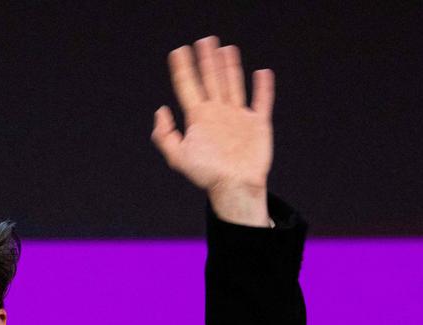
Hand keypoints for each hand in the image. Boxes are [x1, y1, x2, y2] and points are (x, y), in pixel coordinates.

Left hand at [152, 36, 273, 225]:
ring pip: (233, 85)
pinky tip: (262, 73)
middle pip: (211, 79)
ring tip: (225, 49)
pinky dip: (263, 87)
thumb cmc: (207, 175)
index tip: (178, 52)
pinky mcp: (258, 124)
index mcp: (199, 118)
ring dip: (229, 66)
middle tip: (204, 40)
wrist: (234, 187)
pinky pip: (262, 101)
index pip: (188, 87)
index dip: (182, 68)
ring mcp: (238, 117)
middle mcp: (218, 114)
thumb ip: (165, 135)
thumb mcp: (178, 157)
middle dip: (206, 60)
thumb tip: (160, 110)